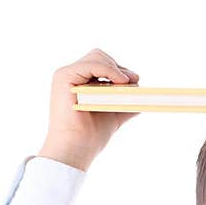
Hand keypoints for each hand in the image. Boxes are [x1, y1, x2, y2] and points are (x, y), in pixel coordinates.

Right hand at [38, 48, 139, 170]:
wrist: (77, 148)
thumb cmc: (92, 135)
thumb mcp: (114, 113)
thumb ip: (125, 100)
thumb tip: (141, 91)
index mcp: (80, 82)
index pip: (102, 63)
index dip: (120, 70)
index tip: (135, 80)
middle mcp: (72, 76)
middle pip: (99, 56)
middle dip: (118, 67)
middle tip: (132, 81)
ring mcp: (66, 75)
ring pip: (97, 57)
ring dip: (115, 69)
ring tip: (125, 84)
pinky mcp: (64, 77)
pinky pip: (91, 65)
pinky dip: (109, 70)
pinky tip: (120, 82)